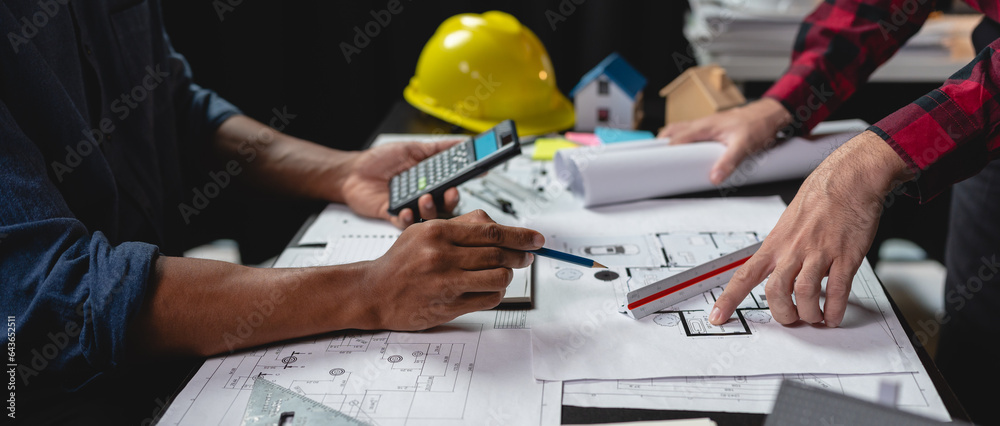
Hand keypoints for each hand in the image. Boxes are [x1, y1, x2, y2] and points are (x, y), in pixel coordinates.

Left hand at [342, 140, 461, 227]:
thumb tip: (462, 143)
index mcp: (428, 180)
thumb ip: (439, 148)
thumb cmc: (380, 160)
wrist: (352, 172)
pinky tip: (406, 210)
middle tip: (448, 193)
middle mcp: (421, 195)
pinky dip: (407, 218)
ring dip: (429, 209)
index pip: (450, 186)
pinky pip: (405, 223)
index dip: (457, 186)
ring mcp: (408, 206)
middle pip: (443, 205)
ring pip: (427, 216)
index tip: (463, 182)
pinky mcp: (394, 216)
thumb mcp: (413, 148)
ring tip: (423, 198)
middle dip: (449, 201)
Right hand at [356, 210, 543, 329]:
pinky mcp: (448, 307)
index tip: (536, 239)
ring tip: (503, 272)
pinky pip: (488, 300)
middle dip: (520, 255)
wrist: (373, 292)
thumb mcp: (424, 231)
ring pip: (499, 277)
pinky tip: (489, 289)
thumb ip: (460, 226)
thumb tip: (497, 225)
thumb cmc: (400, 261)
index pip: (491, 231)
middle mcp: (441, 256)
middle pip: (498, 254)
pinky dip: (496, 294)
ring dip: (508, 275)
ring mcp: (445, 283)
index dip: (520, 235)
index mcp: (437, 232)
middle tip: (528, 256)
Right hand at [658, 98, 791, 184]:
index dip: (665, 150)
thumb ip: (728, 162)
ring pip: (681, 130)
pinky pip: (691, 132)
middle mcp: (702, 123)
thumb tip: (714, 177)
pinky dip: (684, 139)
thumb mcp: (743, 146)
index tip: (655, 161)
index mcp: (704, 126)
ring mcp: (706, 124)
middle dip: (662, 143)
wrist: (769, 114)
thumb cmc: (757, 125)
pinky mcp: (712, 127)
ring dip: (672, 140)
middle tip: (654, 158)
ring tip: (667, 155)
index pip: (677, 138)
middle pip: (673, 131)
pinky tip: (688, 150)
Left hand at [708, 131, 912, 326]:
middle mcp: (794, 249)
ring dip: (808, 313)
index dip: (729, 299)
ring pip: (805, 294)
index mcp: (776, 242)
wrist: (851, 177)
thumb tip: (777, 267)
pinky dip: (835, 309)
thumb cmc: (821, 194)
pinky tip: (833, 315)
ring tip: (815, 317)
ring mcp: (820, 252)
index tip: (718, 316)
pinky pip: (838, 290)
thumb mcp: (789, 220)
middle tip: (791, 318)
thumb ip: (782, 247)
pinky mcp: (846, 256)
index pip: (744, 275)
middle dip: (782, 313)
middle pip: (775, 292)